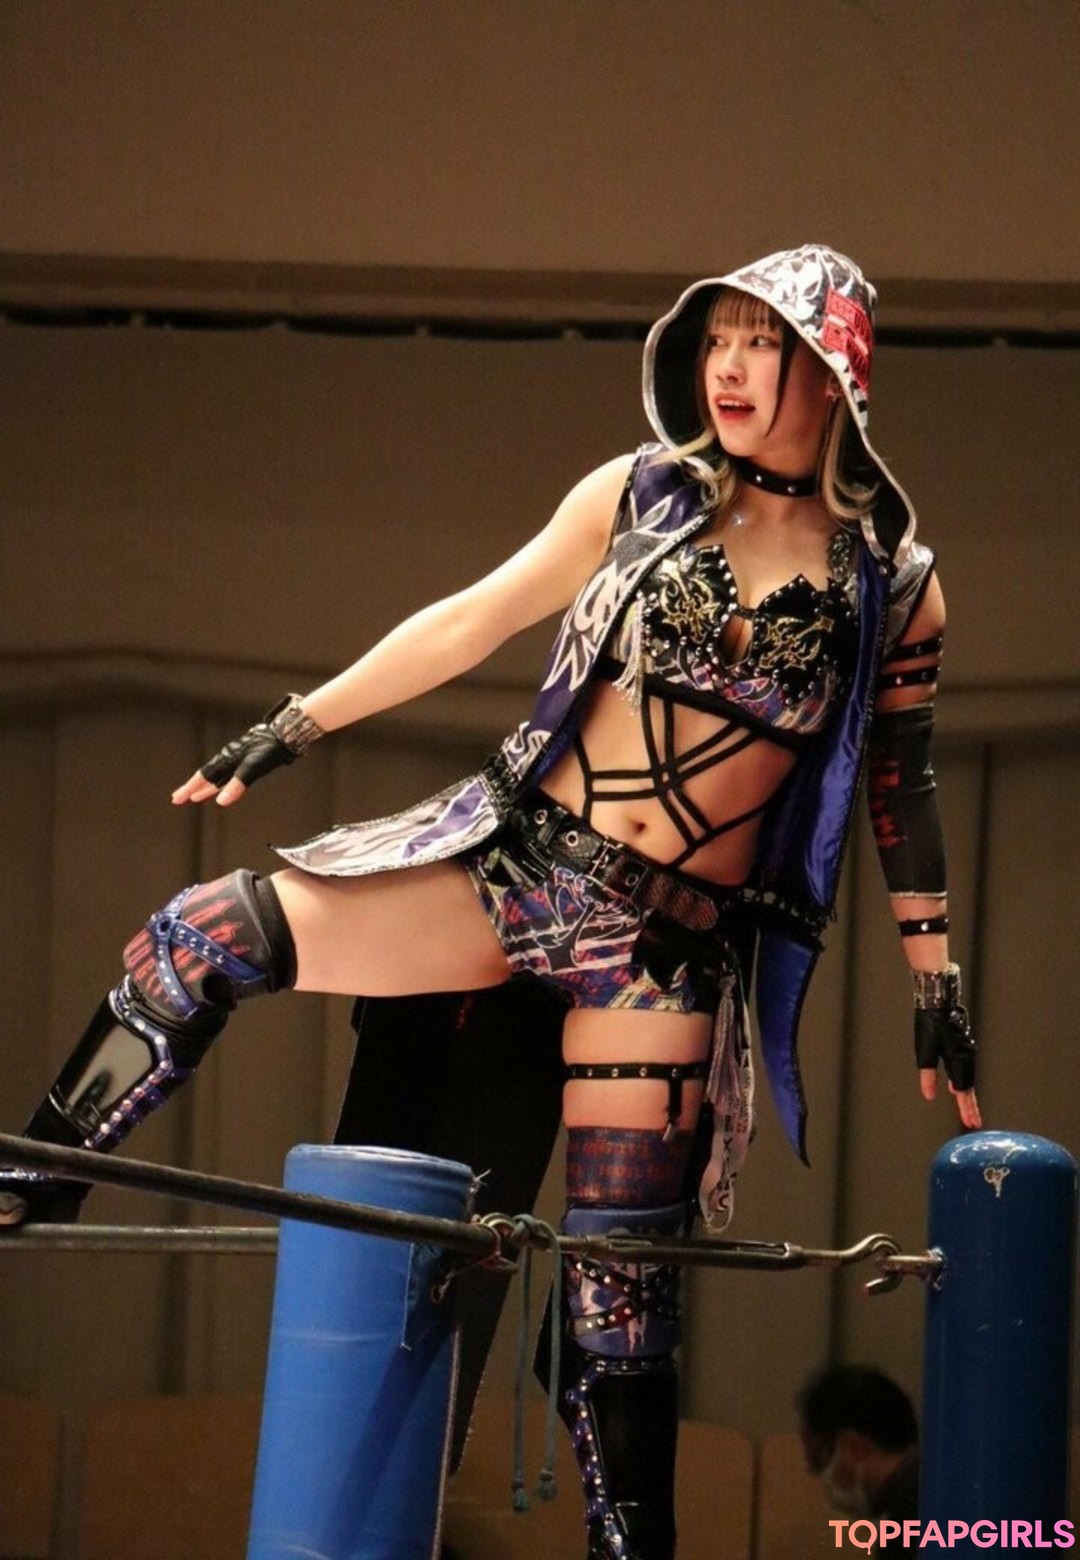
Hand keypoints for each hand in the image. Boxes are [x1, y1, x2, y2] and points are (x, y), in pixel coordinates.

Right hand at [172, 718, 297, 807]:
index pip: (203, 777)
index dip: (189, 789)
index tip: (176, 799)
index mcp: (226, 760)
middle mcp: (228, 759)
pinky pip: (226, 774)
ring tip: (195, 796)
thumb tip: (222, 801)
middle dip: (192, 789)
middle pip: (206, 777)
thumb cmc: (269, 749)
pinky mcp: (246, 760)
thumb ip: (237, 785)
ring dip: (205, 787)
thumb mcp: (253, 768)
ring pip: (216, 776)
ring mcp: (236, 759)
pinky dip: (219, 783)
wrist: (285, 734)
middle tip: (177, 799)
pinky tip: (219, 787)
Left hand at [915, 1004, 980, 1128]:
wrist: (939, 1001)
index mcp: (957, 1060)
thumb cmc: (930, 1024)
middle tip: (972, 1122)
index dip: (965, 1107)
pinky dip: (963, 1082)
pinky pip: (965, 1069)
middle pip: (968, 1087)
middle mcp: (966, 1057)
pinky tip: (955, 1087)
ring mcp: (966, 1051)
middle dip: (969, 1106)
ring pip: (968, 1078)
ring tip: (967, 1110)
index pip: (962, 1090)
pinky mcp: (963, 1046)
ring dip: (967, 1095)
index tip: (970, 1122)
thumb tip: (929, 1096)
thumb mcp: (925, 1052)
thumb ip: (928, 1076)